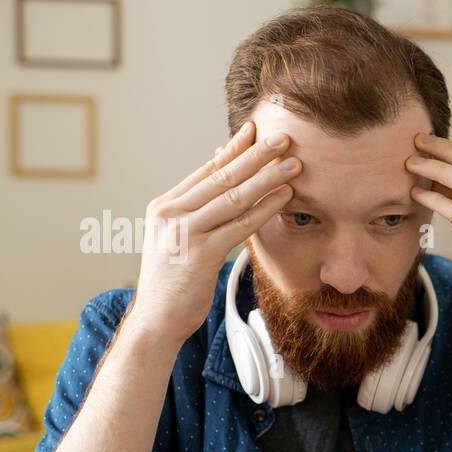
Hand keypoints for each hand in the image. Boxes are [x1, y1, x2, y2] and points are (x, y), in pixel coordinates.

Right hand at [129, 122, 298, 347]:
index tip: (255, 130)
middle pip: (221, 176)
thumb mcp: (178, 241)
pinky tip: (285, 197)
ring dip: (267, 177)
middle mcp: (170, 214)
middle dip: (255, 154)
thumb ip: (197, 216)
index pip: (206, 171)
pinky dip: (264, 209)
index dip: (233, 150)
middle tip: (283, 136)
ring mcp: (184, 233)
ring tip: (294, 163)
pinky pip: (240, 226)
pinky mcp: (200, 254)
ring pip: (233, 197)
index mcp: (164, 206)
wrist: (156, 320)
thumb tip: (221, 191)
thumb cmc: (174, 283)